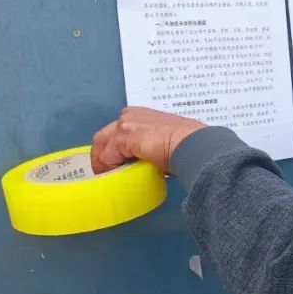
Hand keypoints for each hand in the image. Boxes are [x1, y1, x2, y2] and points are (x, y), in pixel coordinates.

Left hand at [91, 107, 205, 174]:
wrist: (191, 143)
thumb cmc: (186, 143)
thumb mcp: (163, 141)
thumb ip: (149, 146)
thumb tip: (147, 162)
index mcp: (140, 114)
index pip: (116, 131)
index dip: (112, 150)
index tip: (115, 166)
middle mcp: (129, 115)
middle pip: (102, 137)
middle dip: (100, 156)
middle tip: (105, 173)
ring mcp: (125, 124)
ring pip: (101, 146)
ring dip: (103, 164)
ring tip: (109, 178)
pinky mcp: (123, 136)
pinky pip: (107, 156)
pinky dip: (109, 168)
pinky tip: (117, 176)